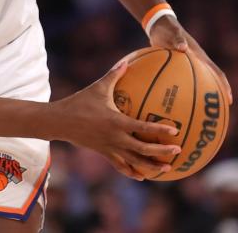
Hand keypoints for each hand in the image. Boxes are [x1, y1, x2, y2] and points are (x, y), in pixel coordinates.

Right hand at [53, 62, 181, 180]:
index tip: (175, 131)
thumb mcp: (97, 88)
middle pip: (142, 149)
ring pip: (133, 161)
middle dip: (161, 151)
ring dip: (151, 166)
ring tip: (166, 169)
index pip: (142, 128)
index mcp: (116, 121)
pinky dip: (131, 171)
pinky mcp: (103, 152)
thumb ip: (114, 76)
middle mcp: (115, 137)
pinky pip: (120, 165)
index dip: (159, 130)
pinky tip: (141, 176)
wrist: (60, 121)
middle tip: (177, 151)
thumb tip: (126, 62)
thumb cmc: (79, 102)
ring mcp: (109, 147)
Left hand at [148, 16, 232, 104]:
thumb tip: (183, 48)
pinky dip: (180, 88)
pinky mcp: (177, 65)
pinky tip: (172, 99)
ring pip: (196, 82)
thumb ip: (177, 40)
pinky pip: (180, 79)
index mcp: (200, 56)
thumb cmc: (167, 30)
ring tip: (196, 110)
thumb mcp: (173, 33)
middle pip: (210, 81)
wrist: (158, 25)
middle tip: (216, 111)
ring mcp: (187, 64)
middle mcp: (197, 62)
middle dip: (215, 95)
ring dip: (198, 94)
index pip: (217, 73)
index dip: (224, 86)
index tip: (229, 100)